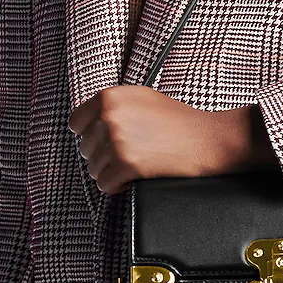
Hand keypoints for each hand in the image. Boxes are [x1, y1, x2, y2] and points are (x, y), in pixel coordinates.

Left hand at [67, 87, 278, 194]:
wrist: (206, 137)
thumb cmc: (176, 119)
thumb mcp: (141, 98)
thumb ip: (112, 106)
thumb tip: (85, 123)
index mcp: (110, 97)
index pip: (76, 123)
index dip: (90, 135)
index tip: (104, 141)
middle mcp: (110, 116)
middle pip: (85, 148)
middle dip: (103, 155)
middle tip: (128, 153)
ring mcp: (117, 141)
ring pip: (94, 168)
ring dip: (111, 171)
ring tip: (134, 164)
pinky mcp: (127, 164)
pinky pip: (105, 184)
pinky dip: (118, 186)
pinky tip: (134, 177)